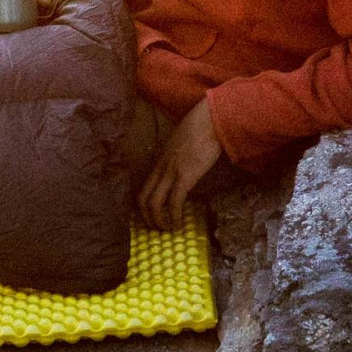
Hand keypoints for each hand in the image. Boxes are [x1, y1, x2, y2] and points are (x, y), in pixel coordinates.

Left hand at [138, 99, 221, 231]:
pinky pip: (174, 202)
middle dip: (148, 219)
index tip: (153, 218)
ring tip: (169, 230)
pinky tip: (181, 225)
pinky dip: (175, 217)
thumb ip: (177, 158)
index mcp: (159, 161)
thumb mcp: (181, 145)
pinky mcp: (185, 176)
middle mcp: (160, 168)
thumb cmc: (200, 130)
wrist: (209, 121)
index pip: (143, 188)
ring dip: (159, 222)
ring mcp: (171, 172)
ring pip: (154, 204)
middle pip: (142, 199)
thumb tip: (183, 168)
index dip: (144, 207)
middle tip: (158, 229)